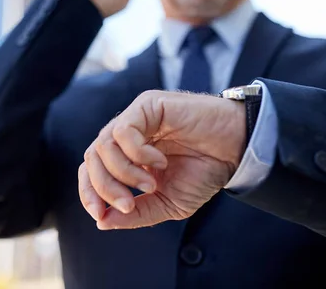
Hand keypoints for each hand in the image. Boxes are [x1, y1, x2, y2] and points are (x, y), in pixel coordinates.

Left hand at [78, 90, 245, 229]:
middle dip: (104, 187)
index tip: (101, 215)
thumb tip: (102, 221)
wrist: (236, 150)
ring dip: (123, 173)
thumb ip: (136, 213)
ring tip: (151, 183)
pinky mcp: (146, 105)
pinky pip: (123, 131)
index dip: (89, 193)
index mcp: (127, 156)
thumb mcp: (167, 203)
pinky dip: (137, 154)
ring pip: (102, 146)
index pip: (92, 171)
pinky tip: (160, 161)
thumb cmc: (205, 171)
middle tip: (128, 204)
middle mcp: (126, 135)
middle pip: (91, 159)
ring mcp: (135, 118)